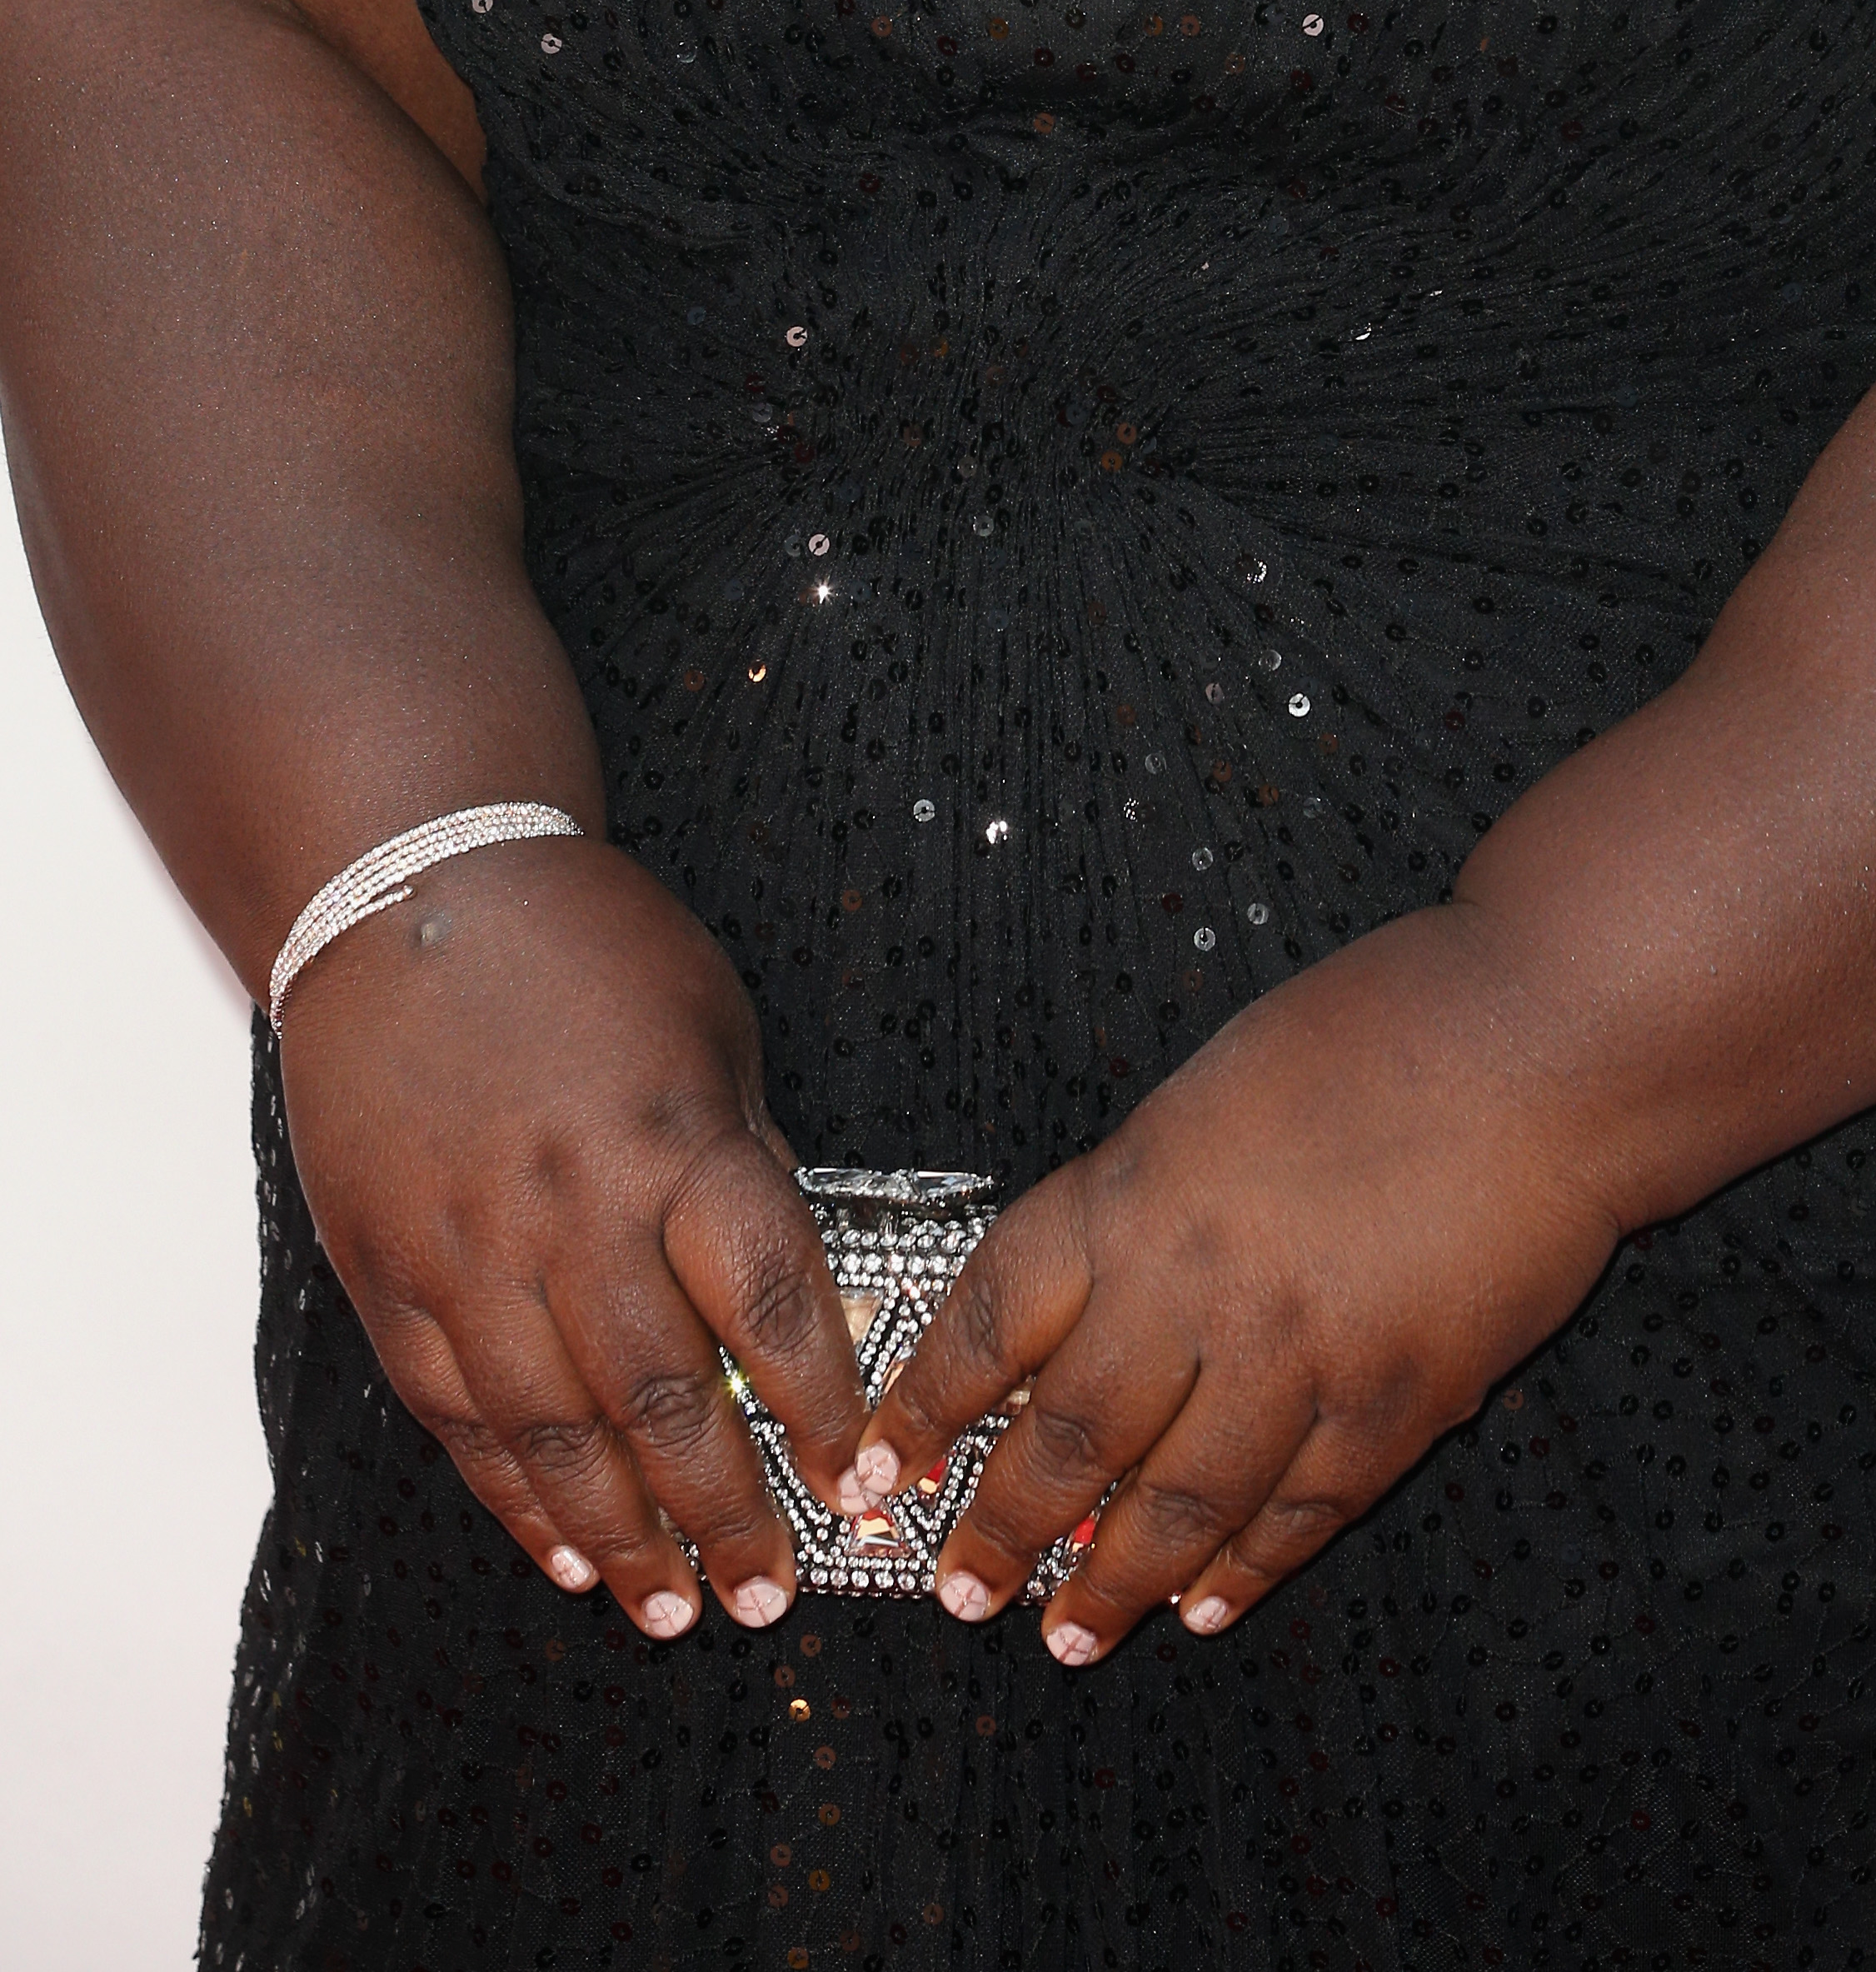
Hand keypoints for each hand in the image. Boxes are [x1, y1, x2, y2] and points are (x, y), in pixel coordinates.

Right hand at [275, 837, 866, 1643]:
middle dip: (725, 1513)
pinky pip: (459, 1413)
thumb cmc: (587, 946)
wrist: (408, 891)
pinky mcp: (388, 1269)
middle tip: (769, 1595)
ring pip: (556, 1432)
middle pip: (664, 1396)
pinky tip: (564, 1551)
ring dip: (623, 1537)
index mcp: (675, 1138)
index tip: (863, 1485)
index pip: (772, 1304)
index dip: (822, 1410)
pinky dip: (514, 1496)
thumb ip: (742, 1161)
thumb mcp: (711, 1026)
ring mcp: (469, 1248)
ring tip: (675, 1610)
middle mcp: (572, 1207)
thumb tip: (784, 1300)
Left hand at [849, 905, 1622, 1664]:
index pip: (989, 1318)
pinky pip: (1298, 1514)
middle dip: (999, 1526)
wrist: (1552, 1044)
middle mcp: (1199, 1289)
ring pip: (1176, 1507)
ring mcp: (1300, 1360)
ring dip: (1110, 1584)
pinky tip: (1207, 1606)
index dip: (923, 1404)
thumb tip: (1086, 1297)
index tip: (878, 1468)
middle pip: (1067, 1438)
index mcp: (1138, 1191)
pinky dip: (1244, 1570)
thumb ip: (1143, 1193)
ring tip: (1066, 1635)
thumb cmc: (1385, 1027)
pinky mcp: (1397, 1405)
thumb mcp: (1213, 1085)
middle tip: (958, 1588)